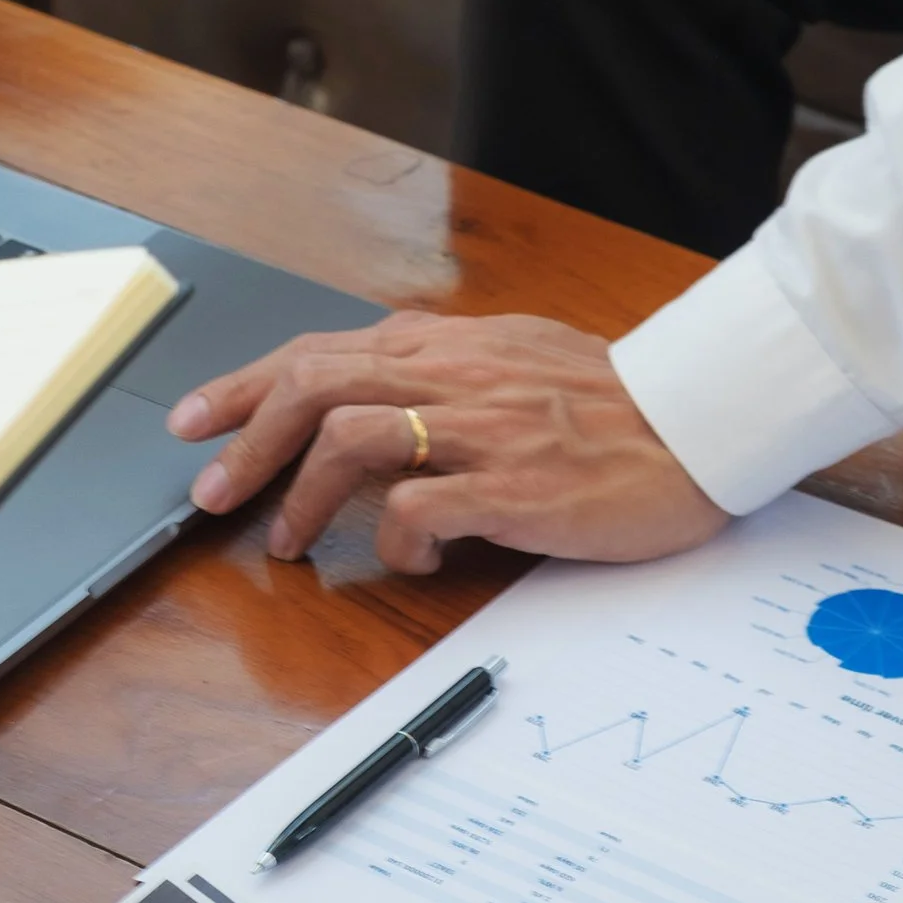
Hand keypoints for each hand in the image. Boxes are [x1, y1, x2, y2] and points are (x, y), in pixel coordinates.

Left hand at [166, 312, 728, 572]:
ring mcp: (482, 429)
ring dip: (301, 494)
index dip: (244, 386)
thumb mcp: (516, 357)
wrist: (707, 422)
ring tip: (286, 540)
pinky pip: (421, 509)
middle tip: (213, 491)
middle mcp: (453, 375)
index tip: (195, 420)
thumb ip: (442, 365)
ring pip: (349, 439)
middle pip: (313, 386)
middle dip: (246, 438)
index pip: (319, 352)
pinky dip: (394, 540)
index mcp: (447, 343)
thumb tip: (370, 384)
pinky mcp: (515, 487)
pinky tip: (405, 559)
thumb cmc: (616, 401)